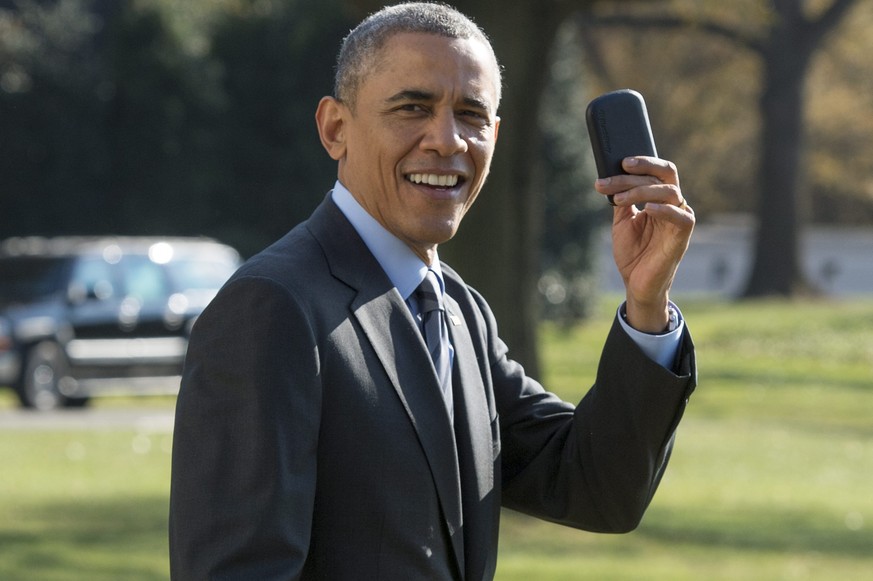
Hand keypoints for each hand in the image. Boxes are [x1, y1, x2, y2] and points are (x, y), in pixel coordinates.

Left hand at [594, 156, 694, 332]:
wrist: (636, 283)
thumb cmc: (632, 252)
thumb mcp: (622, 222)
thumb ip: (622, 200)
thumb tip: (610, 176)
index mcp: (659, 199)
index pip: (656, 172)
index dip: (640, 163)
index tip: (617, 161)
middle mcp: (672, 204)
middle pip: (664, 175)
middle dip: (642, 168)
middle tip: (620, 168)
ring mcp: (679, 219)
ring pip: (668, 191)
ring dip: (641, 190)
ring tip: (618, 198)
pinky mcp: (683, 236)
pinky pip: (681, 217)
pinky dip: (663, 210)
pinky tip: (645, 209)